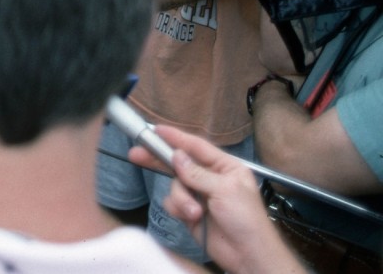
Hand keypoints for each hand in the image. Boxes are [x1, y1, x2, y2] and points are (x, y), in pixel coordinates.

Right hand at [129, 125, 305, 273]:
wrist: (247, 255)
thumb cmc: (246, 219)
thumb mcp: (225, 190)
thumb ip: (197, 173)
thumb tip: (177, 156)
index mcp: (225, 167)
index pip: (197, 147)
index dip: (176, 138)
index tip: (156, 130)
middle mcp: (210, 177)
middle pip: (179, 163)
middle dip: (159, 160)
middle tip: (136, 154)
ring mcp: (198, 195)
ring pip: (174, 185)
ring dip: (181, 198)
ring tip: (193, 212)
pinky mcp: (189, 211)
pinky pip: (172, 203)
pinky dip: (178, 209)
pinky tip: (190, 217)